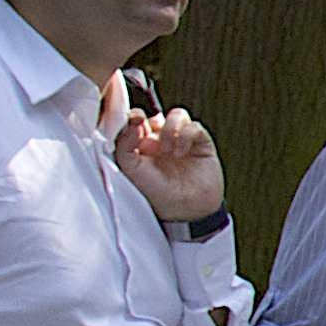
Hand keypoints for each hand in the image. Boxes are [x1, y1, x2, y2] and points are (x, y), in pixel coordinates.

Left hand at [115, 106, 223, 223]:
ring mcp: (181, 141)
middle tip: (148, 135)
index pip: (134, 122)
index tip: (134, 121)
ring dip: (170, 129)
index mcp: (141, 147)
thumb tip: (134, 122)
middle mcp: (160, 141)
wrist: (187, 210)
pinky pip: (194, 126)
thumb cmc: (158, 194)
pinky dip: (186, 136)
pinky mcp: (201, 142)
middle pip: (155, 115)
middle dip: (151, 121)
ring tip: (168, 150)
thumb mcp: (132, 171)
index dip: (133, 117)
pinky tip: (181, 153)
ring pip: (176, 115)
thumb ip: (124, 146)